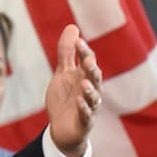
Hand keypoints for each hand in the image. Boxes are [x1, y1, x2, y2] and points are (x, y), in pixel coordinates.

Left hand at [45, 24, 102, 156]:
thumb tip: (73, 27)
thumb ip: (67, 52)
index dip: (83, 51)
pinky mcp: (85, 122)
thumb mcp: (63, 73)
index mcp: (85, 77)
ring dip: (90, 91)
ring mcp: (89, 107)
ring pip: (94, 98)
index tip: (77, 41)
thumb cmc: (65, 99)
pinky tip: (78, 101)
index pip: (88, 61)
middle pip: (94, 78)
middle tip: (87, 60)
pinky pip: (86, 115)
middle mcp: (90, 90)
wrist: (62, 129)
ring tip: (83, 83)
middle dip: (91, 69)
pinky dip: (83, 108)